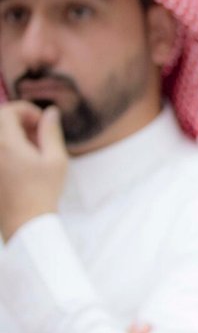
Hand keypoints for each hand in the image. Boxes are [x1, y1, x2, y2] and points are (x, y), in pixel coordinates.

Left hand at [0, 102, 66, 240]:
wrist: (25, 222)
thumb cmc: (43, 192)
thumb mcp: (55, 160)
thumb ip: (51, 132)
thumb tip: (50, 112)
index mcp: (7, 143)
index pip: (9, 111)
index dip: (27, 111)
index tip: (43, 123)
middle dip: (19, 121)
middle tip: (38, 135)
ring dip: (13, 134)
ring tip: (32, 149)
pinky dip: (7, 148)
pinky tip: (22, 161)